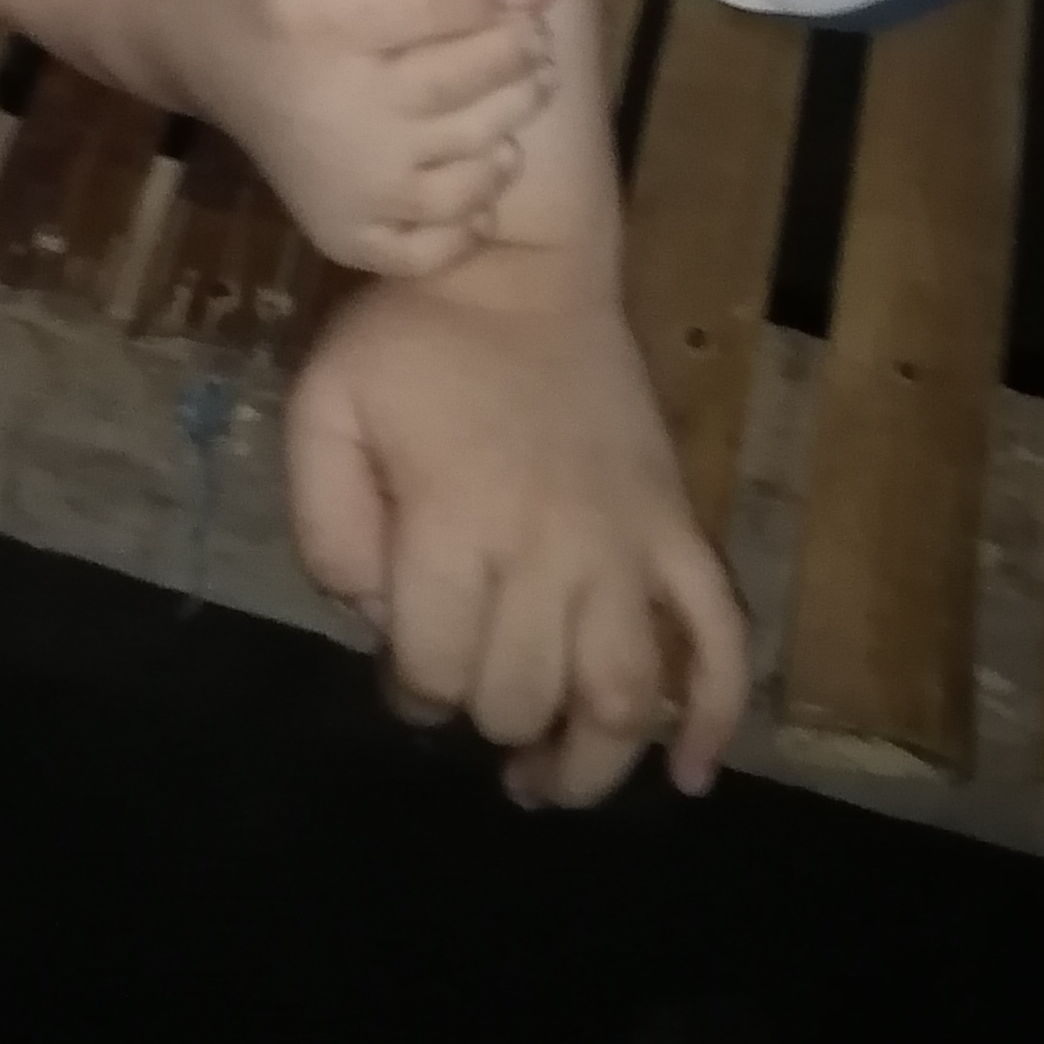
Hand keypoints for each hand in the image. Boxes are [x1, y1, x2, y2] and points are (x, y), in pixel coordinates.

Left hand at [284, 243, 746, 808]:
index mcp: (457, 525)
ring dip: (591, 761)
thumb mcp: (324, 409)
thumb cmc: (410, 337)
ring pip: (625, 694)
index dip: (411, 691)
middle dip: (484, 715)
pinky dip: (716, 714)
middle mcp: (550, 549)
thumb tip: (371, 616)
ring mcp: (626, 542)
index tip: (403, 667)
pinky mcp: (676, 525)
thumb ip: (325, 525)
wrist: (519, 261)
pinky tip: (692, 773)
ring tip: (550, 783)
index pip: (436, 672)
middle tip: (466, 691)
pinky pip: (720, 634)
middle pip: (523, 695)